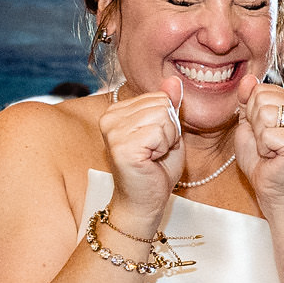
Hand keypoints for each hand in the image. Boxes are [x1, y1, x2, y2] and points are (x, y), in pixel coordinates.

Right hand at [100, 78, 184, 227]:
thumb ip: (169, 105)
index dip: (168, 122)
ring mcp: (113, 131)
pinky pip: (159, 132)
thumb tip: (174, 79)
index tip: (155, 142)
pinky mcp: (121, 145)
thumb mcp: (167, 132)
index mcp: (116, 111)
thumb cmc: (155, 171)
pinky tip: (150, 161)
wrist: (144, 204)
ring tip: (153, 156)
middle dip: (169, 130)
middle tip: (155, 152)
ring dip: (167, 140)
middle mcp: (109, 117)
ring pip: (163, 116)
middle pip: (162, 104)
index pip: (159, 96)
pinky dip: (163, 148)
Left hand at [232, 76, 283, 206]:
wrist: (271, 188)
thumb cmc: (261, 158)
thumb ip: (248, 99)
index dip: (252, 113)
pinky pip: (267, 134)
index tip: (264, 131)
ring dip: (260, 137)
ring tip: (271, 149)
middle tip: (267, 142)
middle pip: (261, 99)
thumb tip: (248, 78)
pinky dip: (264, 148)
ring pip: (264, 114)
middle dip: (255, 124)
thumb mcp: (249, 123)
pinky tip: (275, 156)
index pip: (261, 89)